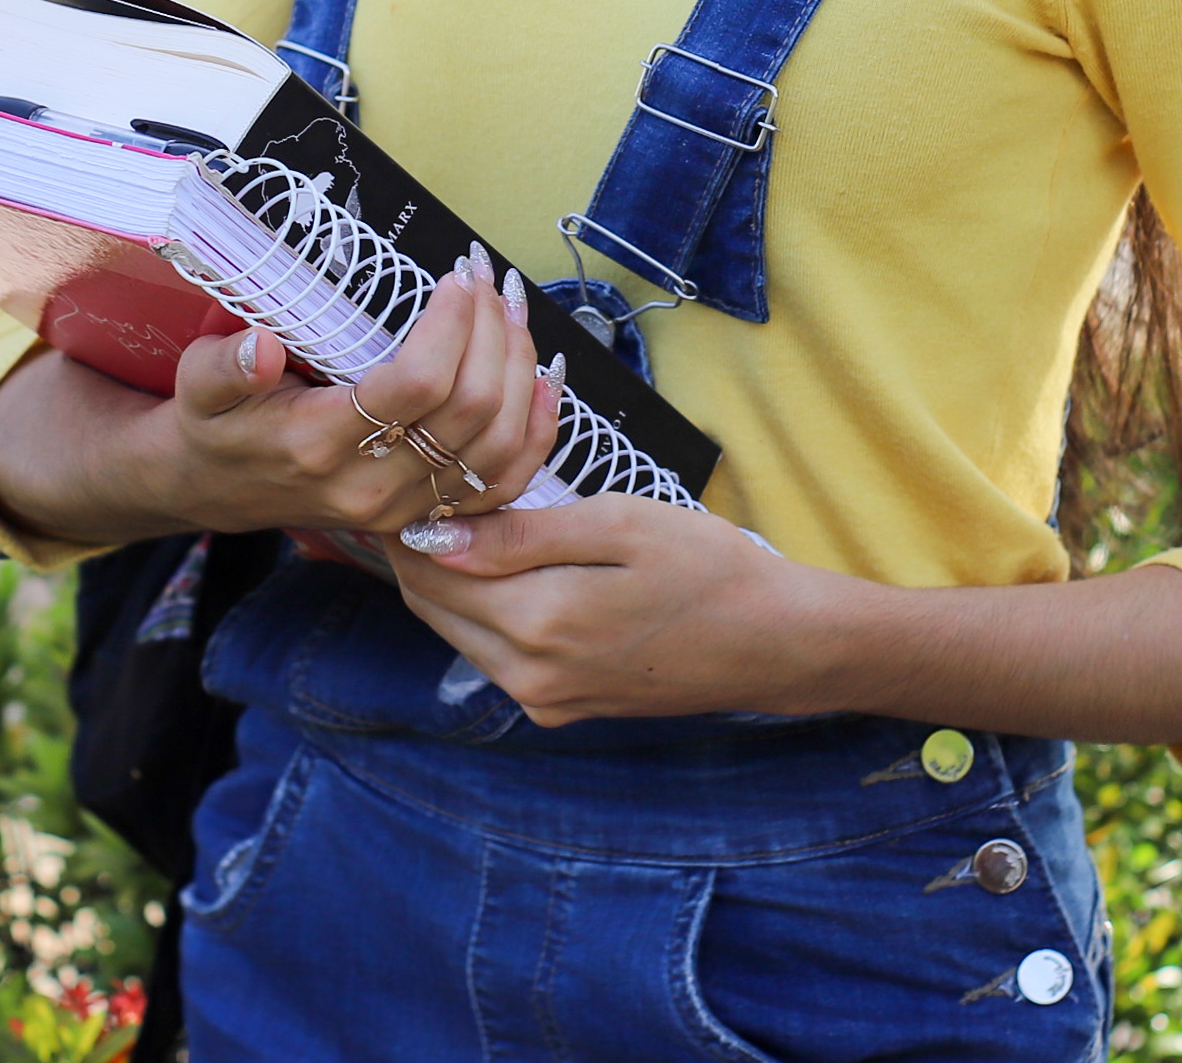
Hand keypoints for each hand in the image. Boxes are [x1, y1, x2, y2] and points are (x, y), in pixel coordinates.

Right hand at [146, 249, 562, 538]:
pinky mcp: (428, 515)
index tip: (454, 276)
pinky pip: (506, 481)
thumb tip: (260, 348)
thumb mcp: (198, 387)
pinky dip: (538, 428)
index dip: (452, 325)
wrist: (214, 489)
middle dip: (493, 330)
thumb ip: (224, 367)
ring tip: (511, 306)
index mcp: (317, 446)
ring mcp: (406, 510)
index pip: (416, 386)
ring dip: (520, 366)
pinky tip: (543, 375)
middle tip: (485, 275)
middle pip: (472, 408)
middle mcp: (371, 487)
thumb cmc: (214, 425)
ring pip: (500, 443)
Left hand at [389, 495, 854, 724]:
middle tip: (434, 489)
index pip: (429, 573)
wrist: (772, 643)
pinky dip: (486, 609)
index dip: (408, 521)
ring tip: (469, 518)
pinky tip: (509, 567)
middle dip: (421, 550)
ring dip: (451, 580)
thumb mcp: (618, 525)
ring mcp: (544, 701)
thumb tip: (433, 535)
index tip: (414, 474)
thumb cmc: (706, 568)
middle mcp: (528, 678)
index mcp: (538, 626)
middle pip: (434, 608)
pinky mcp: (561, 707)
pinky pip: (496, 654)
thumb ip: (522, 534)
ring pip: (461, 632)